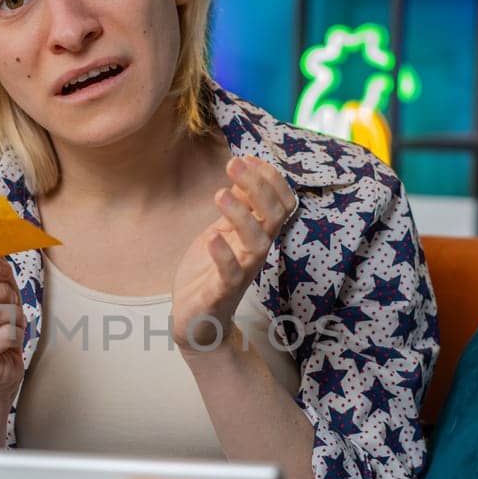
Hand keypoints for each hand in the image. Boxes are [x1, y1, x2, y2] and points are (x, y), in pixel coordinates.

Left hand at [170, 155, 297, 351]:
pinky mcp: (220, 293)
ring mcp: (240, 273)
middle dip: (258, 187)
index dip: (271, 179)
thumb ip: (237, 206)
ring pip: (257, 244)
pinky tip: (211, 238)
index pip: (281, 203)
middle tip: (233, 163)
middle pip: (273, 217)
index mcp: (257, 235)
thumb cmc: (209, 273)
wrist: (196, 321)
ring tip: (220, 194)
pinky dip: (223, 256)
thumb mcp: (222, 231)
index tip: (249, 157)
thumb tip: (245, 170)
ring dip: (242, 216)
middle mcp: (254, 253)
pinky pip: (230, 275)